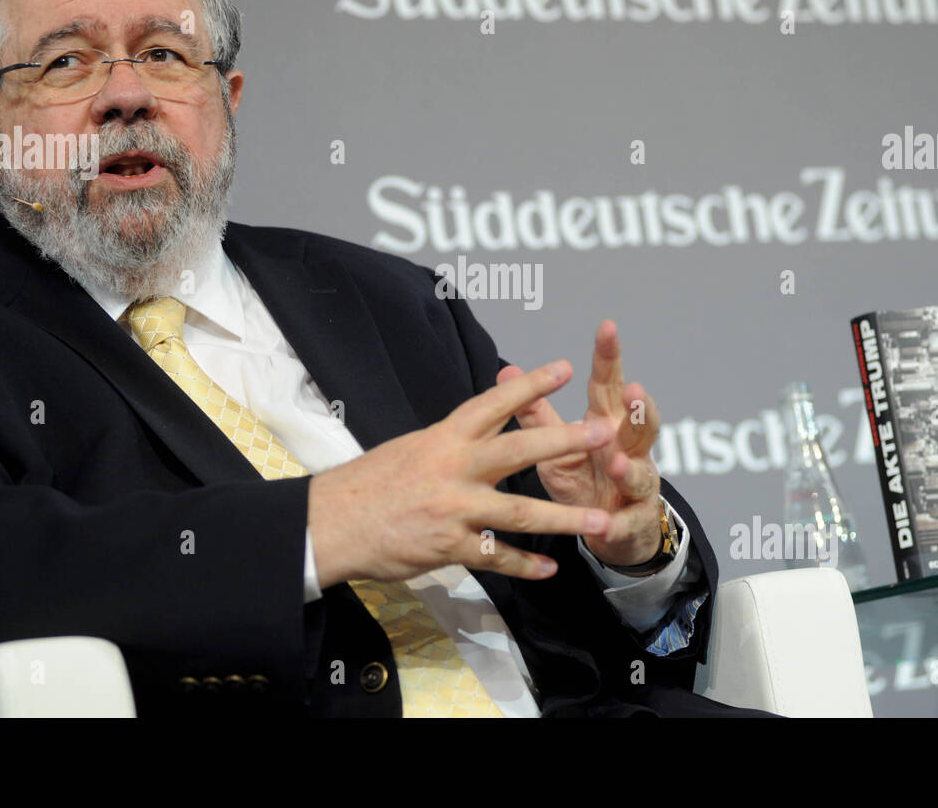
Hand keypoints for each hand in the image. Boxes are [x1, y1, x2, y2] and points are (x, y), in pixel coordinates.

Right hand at [307, 360, 614, 587]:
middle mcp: (453, 467)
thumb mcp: (411, 447)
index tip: (564, 369)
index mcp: (444, 437)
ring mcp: (453, 508)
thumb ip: (452, 441)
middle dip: (565, 440)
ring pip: (519, 512)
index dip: (530, 385)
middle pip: (519, 450)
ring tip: (602, 521)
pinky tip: (549, 569)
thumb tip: (481, 426)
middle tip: (605, 432)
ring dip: (564, 518)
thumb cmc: (370, 483)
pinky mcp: (448, 546)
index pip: (493, 404)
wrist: (332, 523)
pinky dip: (523, 565)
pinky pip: (495, 556)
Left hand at [497, 320, 664, 569]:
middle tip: (631, 390)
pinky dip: (616, 523)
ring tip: (615, 462)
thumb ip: (535, 413)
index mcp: (607, 424)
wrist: (610, 530)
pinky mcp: (631, 522)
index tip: (606, 327)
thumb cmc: (583, 476)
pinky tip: (606, 524)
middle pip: (640, 424)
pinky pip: (625, 522)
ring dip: (627, 467)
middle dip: (640, 407)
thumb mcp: (555, 446)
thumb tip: (506, 371)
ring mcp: (636, 485)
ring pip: (639, 472)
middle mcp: (628, 450)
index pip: (609, 385)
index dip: (609, 357)